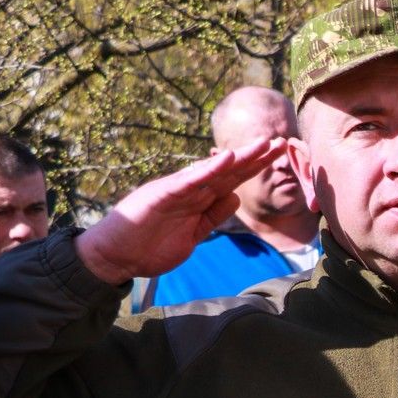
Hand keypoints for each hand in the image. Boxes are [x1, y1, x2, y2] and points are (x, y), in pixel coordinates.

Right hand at [78, 138, 288, 284]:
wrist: (115, 255)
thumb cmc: (150, 245)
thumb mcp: (194, 233)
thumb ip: (213, 216)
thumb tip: (236, 198)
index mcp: (199, 199)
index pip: (233, 180)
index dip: (256, 167)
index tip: (279, 156)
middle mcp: (191, 190)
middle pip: (229, 171)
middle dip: (256, 157)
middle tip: (282, 142)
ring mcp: (177, 190)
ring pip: (214, 172)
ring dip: (239, 158)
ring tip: (262, 144)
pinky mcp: (162, 195)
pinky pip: (190, 181)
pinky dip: (209, 170)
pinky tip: (227, 158)